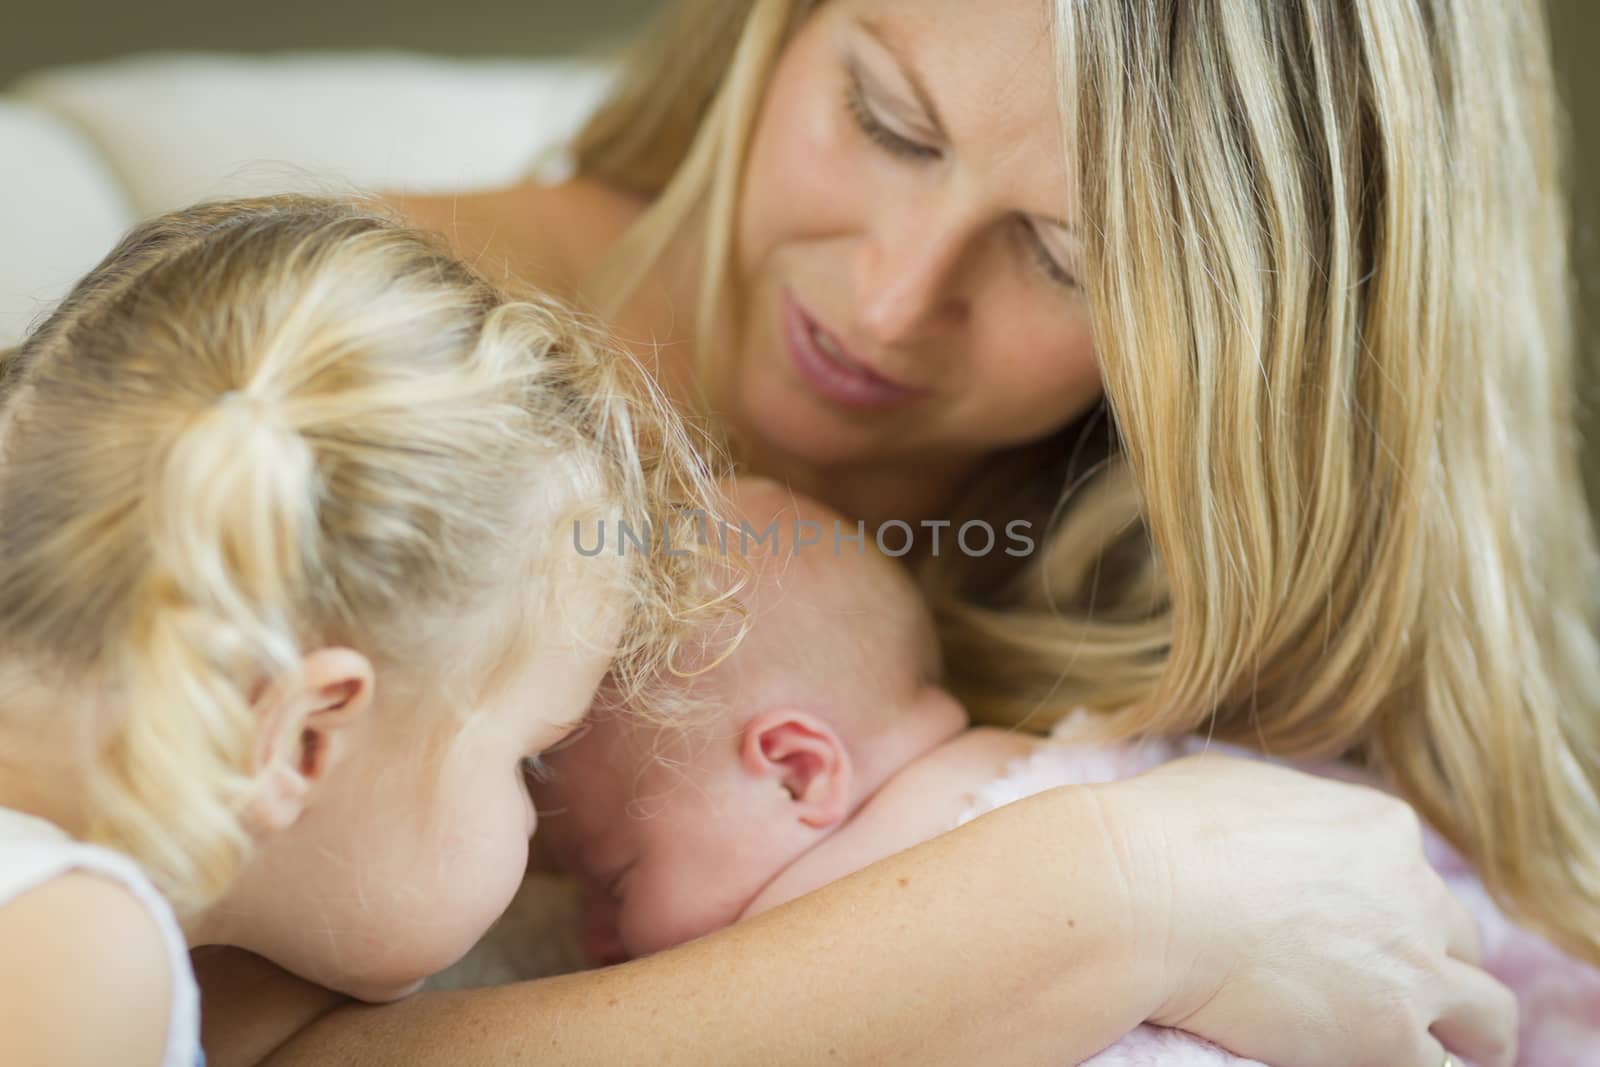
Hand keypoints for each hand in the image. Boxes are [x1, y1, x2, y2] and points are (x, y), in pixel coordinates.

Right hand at [1104, 753, 1515, 1066]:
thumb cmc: (1161, 833)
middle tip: (1397, 992)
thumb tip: (1261, 821)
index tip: (1362, 933)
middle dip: (1434, 965)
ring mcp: (1410, 967)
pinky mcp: (1389, 1035)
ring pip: (1488, 1016)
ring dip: (1464, 1032)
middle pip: (1459, 941)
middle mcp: (1414, 892)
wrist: (1139, 896)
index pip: (1415, 878)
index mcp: (1381, 828)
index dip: (1391, 910)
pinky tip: (1387, 1066)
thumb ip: (1283, 810)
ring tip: (1435, 1051)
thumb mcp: (1234, 786)